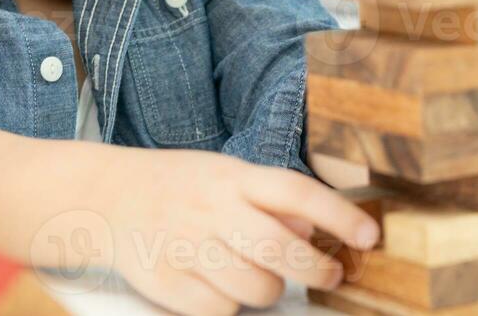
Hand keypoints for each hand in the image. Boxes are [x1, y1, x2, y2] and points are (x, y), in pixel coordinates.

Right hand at [106, 148, 378, 315]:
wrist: (107, 197)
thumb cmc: (183, 185)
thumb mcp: (229, 175)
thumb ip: (272, 200)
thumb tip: (314, 230)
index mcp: (234, 177)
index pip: (298, 193)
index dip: (340, 215)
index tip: (370, 236)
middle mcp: (212, 209)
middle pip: (280, 249)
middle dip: (316, 269)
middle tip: (330, 275)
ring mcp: (186, 246)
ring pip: (255, 288)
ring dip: (271, 290)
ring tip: (261, 276)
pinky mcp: (165, 282)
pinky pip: (220, 310)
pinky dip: (230, 305)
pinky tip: (221, 285)